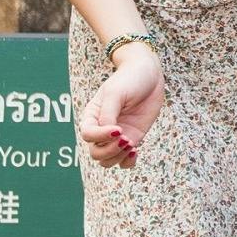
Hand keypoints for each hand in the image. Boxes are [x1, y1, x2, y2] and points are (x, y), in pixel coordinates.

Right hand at [77, 45, 163, 168]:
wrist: (149, 75)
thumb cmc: (129, 79)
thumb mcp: (115, 92)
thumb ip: (108, 113)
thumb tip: (109, 134)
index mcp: (92, 116)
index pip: (87, 135)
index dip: (101, 136)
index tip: (118, 128)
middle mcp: (102, 129)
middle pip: (95, 153)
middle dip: (110, 151)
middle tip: (126, 139)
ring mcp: (117, 136)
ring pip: (107, 161)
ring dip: (118, 157)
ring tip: (131, 144)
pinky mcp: (132, 139)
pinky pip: (124, 161)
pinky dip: (128, 162)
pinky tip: (135, 151)